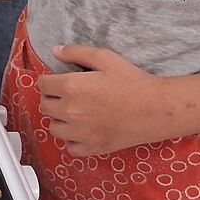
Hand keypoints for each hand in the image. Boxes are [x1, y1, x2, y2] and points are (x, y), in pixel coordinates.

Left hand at [38, 46, 179, 155]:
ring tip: (74, 112)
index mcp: (71, 87)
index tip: (58, 80)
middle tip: (67, 95)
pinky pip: (70, 147)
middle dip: (52, 98)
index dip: (49, 80)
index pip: (42, 85)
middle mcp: (70, 112)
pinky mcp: (92, 148)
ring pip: (54, 128)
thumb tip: (55, 51)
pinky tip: (83, 130)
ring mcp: (80, 134)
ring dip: (59, 119)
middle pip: (45, 106)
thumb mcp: (105, 58)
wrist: (157, 109)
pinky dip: (72, 140)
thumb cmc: (133, 81)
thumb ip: (77, 52)